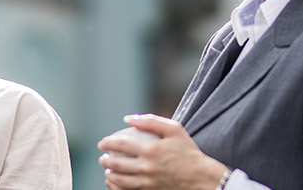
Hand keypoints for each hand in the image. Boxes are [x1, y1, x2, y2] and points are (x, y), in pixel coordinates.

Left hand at [97, 114, 226, 189]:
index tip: (102, 143)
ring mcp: (148, 181)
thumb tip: (128, 119)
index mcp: (151, 149)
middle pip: (116, 164)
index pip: (120, 144)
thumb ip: (151, 120)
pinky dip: (117, 187)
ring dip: (109, 175)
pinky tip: (115, 183)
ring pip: (119, 180)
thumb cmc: (187, 151)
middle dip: (105, 160)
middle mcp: (147, 167)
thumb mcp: (174, 129)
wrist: (200, 177)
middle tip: (103, 157)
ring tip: (108, 170)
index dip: (107, 143)